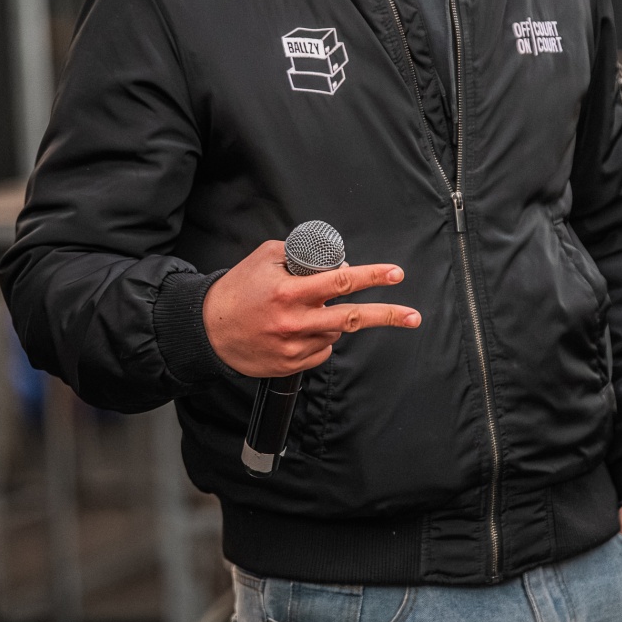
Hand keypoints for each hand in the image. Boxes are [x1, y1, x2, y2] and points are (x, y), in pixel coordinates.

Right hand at [202, 240, 420, 377]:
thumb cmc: (237, 290)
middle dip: (388, 316)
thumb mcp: (265, 258)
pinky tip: (298, 331)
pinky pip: (321, 351)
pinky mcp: (291, 366)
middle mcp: (294, 322)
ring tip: (308, 312)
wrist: (208, 330)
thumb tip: (331, 261)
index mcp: (289, 292)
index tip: (395, 274)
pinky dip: (319, 338)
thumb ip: (298, 255)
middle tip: (413, 316)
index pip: (340, 282)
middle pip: (352, 318)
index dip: (371, 276)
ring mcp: (294, 348)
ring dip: (334, 320)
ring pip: (335, 333)